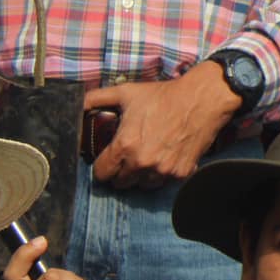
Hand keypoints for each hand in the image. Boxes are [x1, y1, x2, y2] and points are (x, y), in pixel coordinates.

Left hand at [83, 62, 239, 190]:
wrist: (202, 98)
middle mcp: (142, 163)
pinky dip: (163, 173)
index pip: (101, 174)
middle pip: (120, 184)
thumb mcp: (127, 92)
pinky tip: (166, 156)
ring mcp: (162, 171)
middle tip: (129, 156)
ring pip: (142, 186)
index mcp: (125, 146)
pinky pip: (164, 182)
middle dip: (121, 172)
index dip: (103, 166)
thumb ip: (96, 99)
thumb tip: (76, 105)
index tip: (108, 160)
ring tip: (148, 157)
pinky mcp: (180, 173)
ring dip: (142, 176)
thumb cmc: (164, 95)